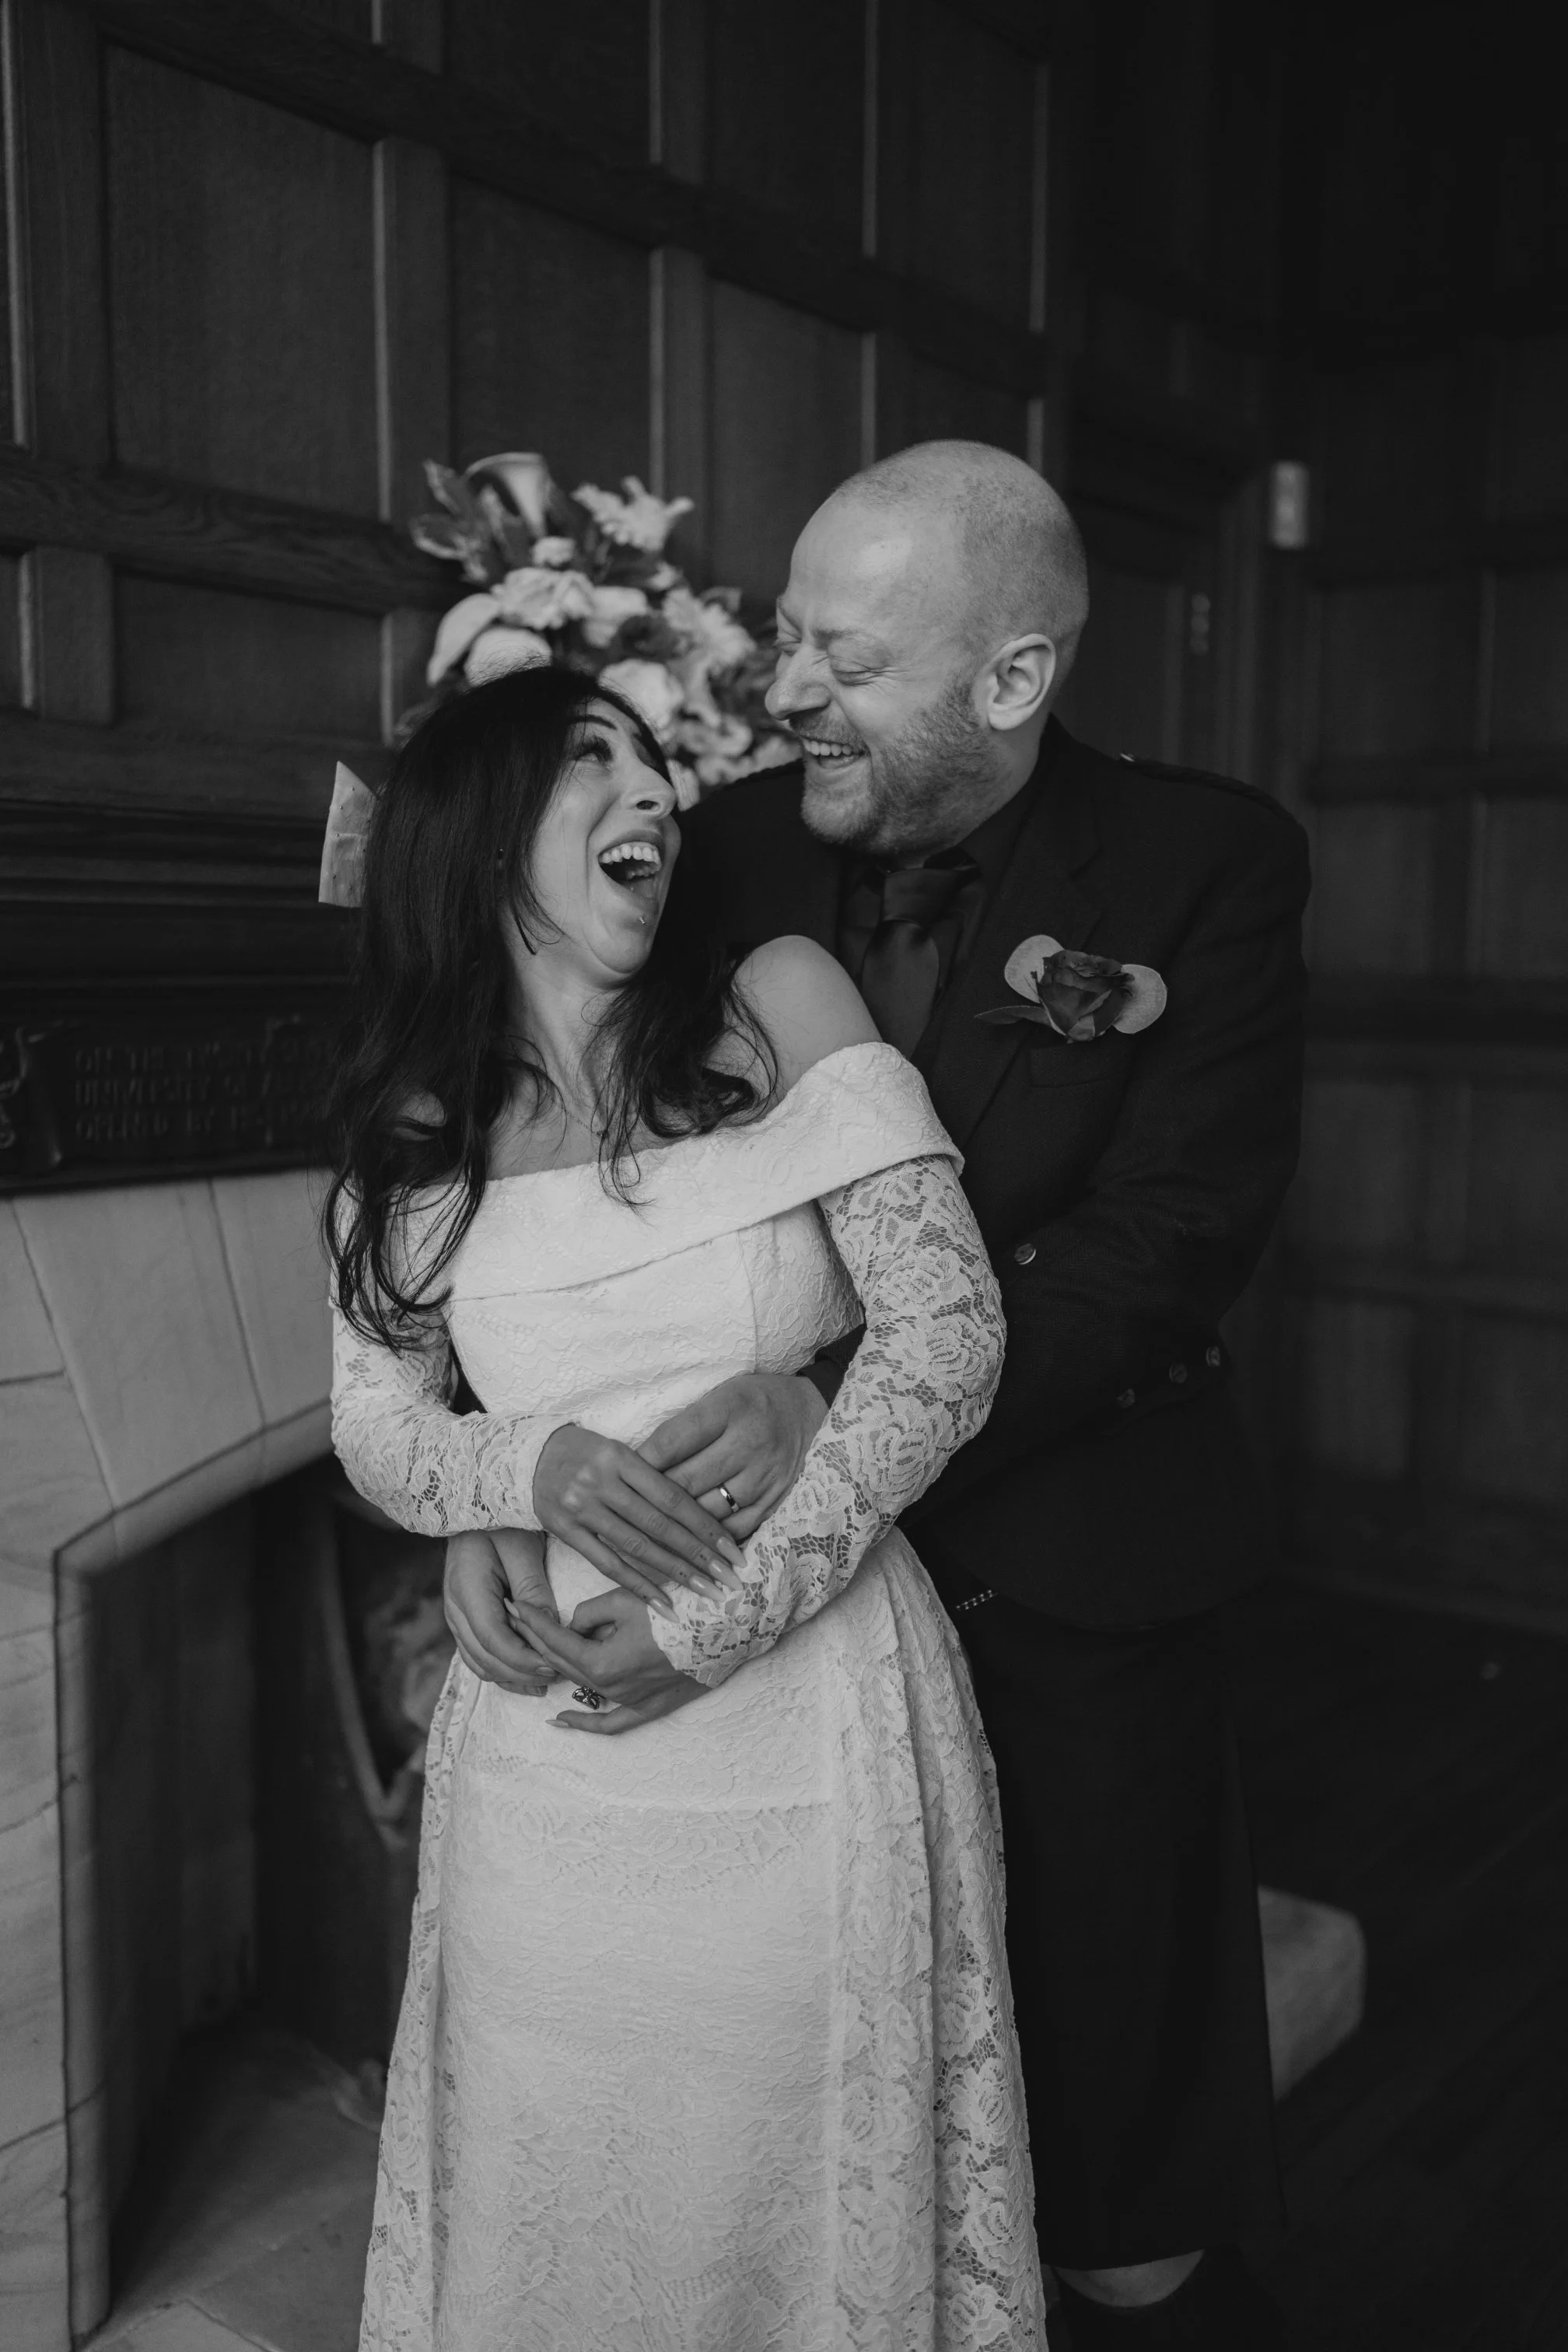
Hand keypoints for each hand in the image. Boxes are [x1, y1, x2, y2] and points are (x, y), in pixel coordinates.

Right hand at [444, 1530, 557, 1696]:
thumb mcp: (522, 1546)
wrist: (476, 1507)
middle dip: (522, 1673)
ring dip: (512, 1677)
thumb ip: (533, 1587)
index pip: (492, 1638)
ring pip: (479, 1662)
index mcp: (467, 1587)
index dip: (523, 1659)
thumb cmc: (502, 1522)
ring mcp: (455, 1615)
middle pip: (484, 1657)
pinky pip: (478, 1655)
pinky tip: (528, 1675)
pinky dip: (502, 1669)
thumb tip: (548, 1627)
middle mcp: (454, 1607)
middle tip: (559, 1674)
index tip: (554, 1665)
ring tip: (548, 1678)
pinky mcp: (464, 1619)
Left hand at [509, 1587, 706, 1736]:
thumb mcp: (626, 1598)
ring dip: (557, 1665)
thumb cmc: (678, 1608)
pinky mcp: (650, 1707)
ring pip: (582, 1685)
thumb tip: (573, 1625)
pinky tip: (561, 1721)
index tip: (516, 1605)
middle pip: (562, 1664)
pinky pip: (612, 1724)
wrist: (727, 1627)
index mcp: (602, 1663)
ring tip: (535, 1647)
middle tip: (517, 1617)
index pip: (556, 1641)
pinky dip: (585, 1724)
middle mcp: (612, 1689)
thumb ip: (589, 1614)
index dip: (533, 1621)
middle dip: (536, 1638)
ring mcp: (631, 1702)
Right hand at [532, 1424, 744, 1612]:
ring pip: (636, 1547)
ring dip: (674, 1574)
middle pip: (659, 1525)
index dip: (706, 1526)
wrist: (528, 1457)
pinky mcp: (564, 1529)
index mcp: (621, 1457)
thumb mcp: (619, 1451)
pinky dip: (637, 1584)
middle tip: (729, 1579)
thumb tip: (699, 1513)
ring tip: (705, 1593)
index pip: (673, 1497)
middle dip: (698, 1555)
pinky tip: (662, 1603)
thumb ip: (651, 1477)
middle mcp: (601, 1482)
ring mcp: (581, 1507)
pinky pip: (606, 1563)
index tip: (733, 1550)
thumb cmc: (586, 1453)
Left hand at [639, 1373, 827, 1539]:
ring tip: (649, 1528)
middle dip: (650, 1498)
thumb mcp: (719, 1394)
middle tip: (625, 1508)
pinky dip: (709, 1537)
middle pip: (686, 1481)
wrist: (808, 1411)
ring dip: (676, 1523)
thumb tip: (639, 1461)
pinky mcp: (776, 1498)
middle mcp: (749, 1442)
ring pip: (707, 1511)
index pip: (672, 1441)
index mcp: (729, 1408)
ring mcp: (765, 1474)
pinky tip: (688, 1541)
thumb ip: (685, 1425)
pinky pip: (735, 1528)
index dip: (641, 1461)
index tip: (618, 1475)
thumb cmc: (752, 1400)